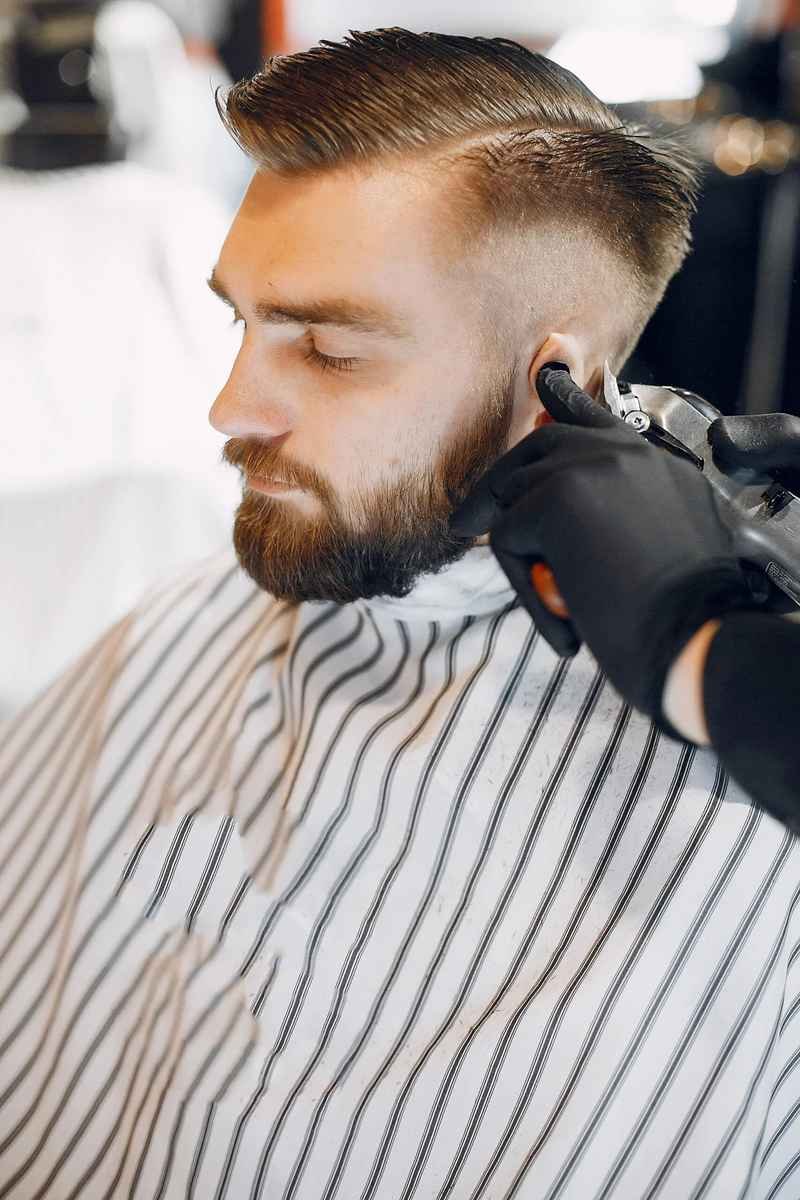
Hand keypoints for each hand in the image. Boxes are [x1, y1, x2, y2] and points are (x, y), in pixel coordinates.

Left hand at [448, 365, 757, 732]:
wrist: (699, 636)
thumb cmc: (686, 617)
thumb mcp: (667, 545)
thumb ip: (625, 512)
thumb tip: (573, 516)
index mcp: (655, 462)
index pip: (597, 415)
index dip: (564, 399)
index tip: (546, 381)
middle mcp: (624, 451)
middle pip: (541, 446)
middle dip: (499, 487)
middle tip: (466, 523)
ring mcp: (588, 465)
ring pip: (515, 498)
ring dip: (521, 558)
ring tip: (557, 607)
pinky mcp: (554, 496)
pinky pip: (504, 541)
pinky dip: (524, 589)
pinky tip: (563, 626)